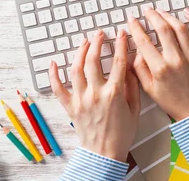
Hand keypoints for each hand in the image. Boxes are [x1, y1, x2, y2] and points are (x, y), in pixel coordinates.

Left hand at [49, 29, 139, 161]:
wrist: (104, 153)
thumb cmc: (121, 134)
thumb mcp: (135, 109)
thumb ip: (133, 86)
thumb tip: (130, 68)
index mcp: (114, 94)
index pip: (118, 62)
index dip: (120, 45)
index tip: (121, 34)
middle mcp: (95, 94)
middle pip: (93, 61)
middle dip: (96, 43)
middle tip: (99, 34)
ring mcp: (81, 99)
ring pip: (76, 69)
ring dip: (79, 52)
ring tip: (84, 42)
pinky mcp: (70, 106)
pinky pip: (58, 88)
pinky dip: (53, 74)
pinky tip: (54, 63)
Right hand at [128, 7, 188, 120]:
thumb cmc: (173, 102)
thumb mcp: (149, 89)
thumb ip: (139, 69)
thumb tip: (136, 51)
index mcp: (160, 69)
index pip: (144, 41)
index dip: (136, 28)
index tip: (132, 21)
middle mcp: (176, 60)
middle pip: (162, 29)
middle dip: (152, 16)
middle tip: (146, 10)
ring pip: (180, 28)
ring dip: (169, 16)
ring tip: (161, 11)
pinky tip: (187, 12)